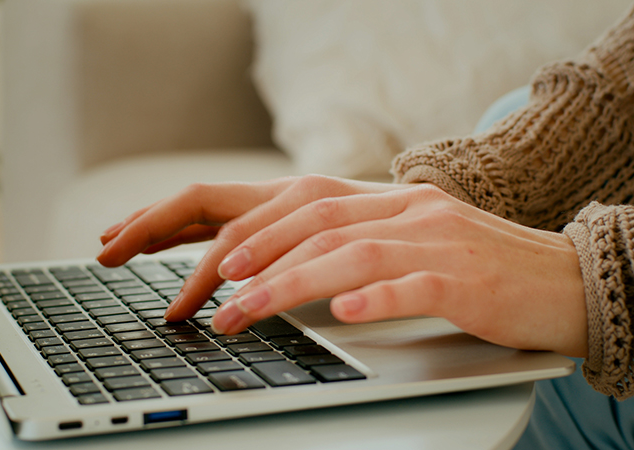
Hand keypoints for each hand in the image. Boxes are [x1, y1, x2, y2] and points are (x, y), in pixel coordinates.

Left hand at [97, 176, 586, 356]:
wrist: (563, 277)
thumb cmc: (479, 268)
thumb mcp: (411, 245)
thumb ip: (354, 247)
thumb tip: (287, 268)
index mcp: (389, 201)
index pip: (302, 202)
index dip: (250, 228)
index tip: (215, 262)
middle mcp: (407, 210)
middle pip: (313, 220)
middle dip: (252, 256)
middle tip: (210, 294)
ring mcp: (437, 240)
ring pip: (349, 253)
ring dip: (288, 282)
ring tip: (243, 312)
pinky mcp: (467, 279)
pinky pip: (413, 285)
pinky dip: (373, 297)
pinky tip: (342, 314)